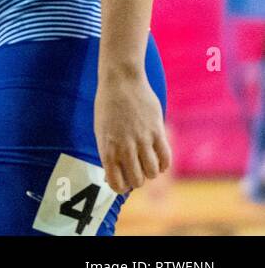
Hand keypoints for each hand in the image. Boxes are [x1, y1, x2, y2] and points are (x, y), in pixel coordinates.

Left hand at [94, 69, 170, 194]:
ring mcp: (142, 140)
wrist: (121, 81)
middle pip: (138, 181)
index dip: (121, 186)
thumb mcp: (101, 131)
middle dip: (137, 180)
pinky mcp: (157, 131)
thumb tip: (114, 176)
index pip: (116, 183)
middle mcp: (124, 147)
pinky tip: (159, 158)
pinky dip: (164, 163)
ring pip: (153, 172)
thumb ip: (109, 152)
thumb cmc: (108, 106)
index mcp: (106, 148)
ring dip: (151, 172)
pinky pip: (166, 158)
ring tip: (147, 162)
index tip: (122, 180)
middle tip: (136, 170)